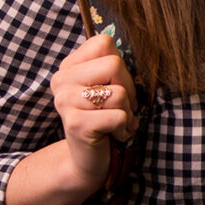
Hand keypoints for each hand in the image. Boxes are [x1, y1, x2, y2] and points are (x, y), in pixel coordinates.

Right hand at [50, 34, 138, 190]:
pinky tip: (113, 134)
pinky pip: (119, 116)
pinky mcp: (76, 123)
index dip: (121, 66)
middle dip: (129, 90)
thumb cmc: (105, 120)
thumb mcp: (108, 88)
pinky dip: (125, 128)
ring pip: (120, 92)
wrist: (87, 160)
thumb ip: (115, 68)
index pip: (104, 43)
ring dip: (127, 112)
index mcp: (69, 67)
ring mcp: (66, 101)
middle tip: (120, 108)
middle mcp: (62, 80)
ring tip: (115, 123)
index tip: (116, 86)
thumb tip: (142, 48)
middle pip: (115, 64)